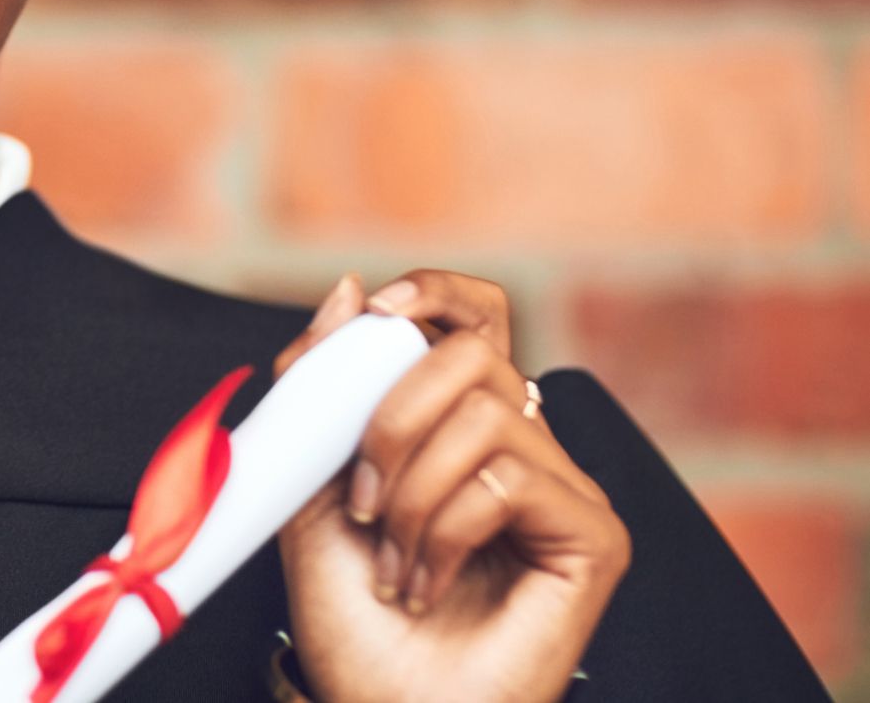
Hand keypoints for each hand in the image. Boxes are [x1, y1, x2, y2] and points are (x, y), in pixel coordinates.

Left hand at [273, 271, 630, 702]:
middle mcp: (521, 447)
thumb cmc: (352, 616)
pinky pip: (509, 479)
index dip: (435, 294)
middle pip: (473, 354)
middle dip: (390, 416)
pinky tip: (427, 583)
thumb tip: (352, 288)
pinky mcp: (594, 537)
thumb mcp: (310, 484)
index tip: (375, 315)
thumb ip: (323, 388)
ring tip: (391, 561)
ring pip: (484, 414)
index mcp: (458, 425)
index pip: (476, 317)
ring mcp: (565, 491)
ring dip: (409, 491)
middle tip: (359, 500)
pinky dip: (444, 530)